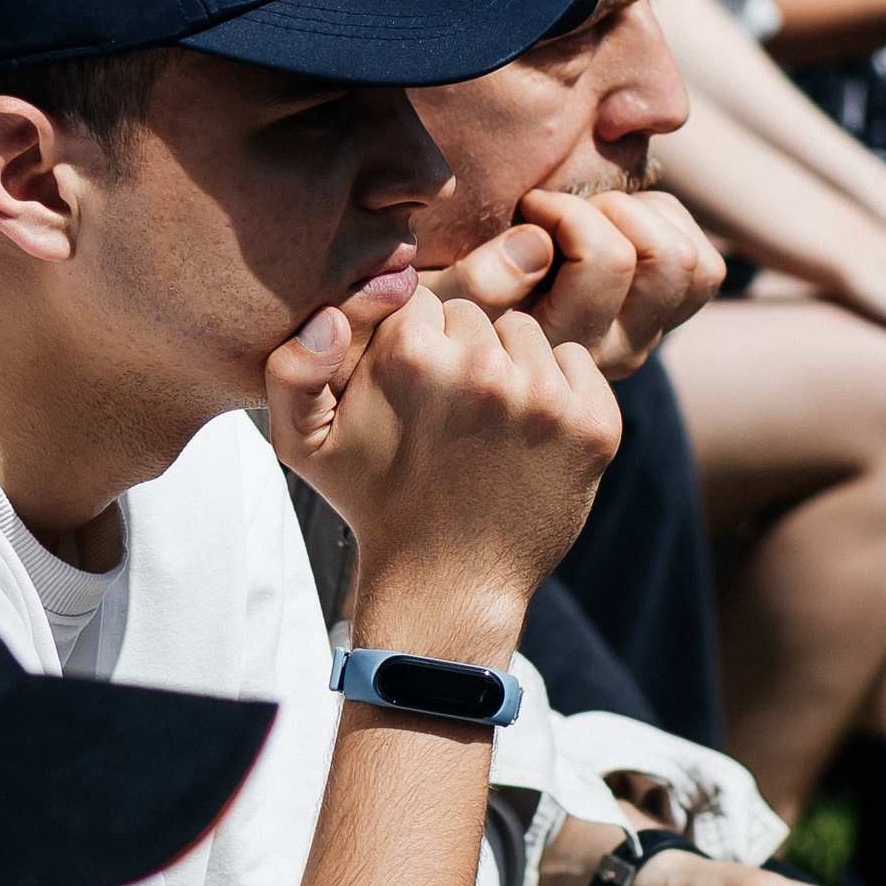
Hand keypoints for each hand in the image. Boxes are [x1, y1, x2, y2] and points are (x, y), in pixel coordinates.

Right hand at [267, 286, 621, 657]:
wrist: (446, 586)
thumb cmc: (374, 506)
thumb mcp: (302, 445)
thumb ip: (292, 369)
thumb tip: (332, 313)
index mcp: (410, 355)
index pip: (422, 299)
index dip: (415, 341)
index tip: (413, 388)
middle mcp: (481, 367)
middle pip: (478, 313)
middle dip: (463, 351)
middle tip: (449, 414)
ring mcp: (545, 396)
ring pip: (528, 334)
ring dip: (512, 367)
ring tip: (487, 426)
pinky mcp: (594, 423)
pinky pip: (580, 362)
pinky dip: (561, 388)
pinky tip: (529, 434)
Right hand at [421, 190, 724, 379]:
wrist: (464, 369)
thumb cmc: (438, 325)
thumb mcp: (437, 307)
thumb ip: (478, 279)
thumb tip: (539, 241)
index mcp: (563, 347)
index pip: (609, 259)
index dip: (569, 210)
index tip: (526, 208)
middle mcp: (614, 353)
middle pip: (664, 258)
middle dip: (615, 208)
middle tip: (561, 210)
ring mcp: (641, 341)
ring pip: (692, 264)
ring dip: (646, 217)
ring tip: (589, 216)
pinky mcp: (659, 325)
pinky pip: (704, 267)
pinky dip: (667, 227)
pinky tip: (612, 225)